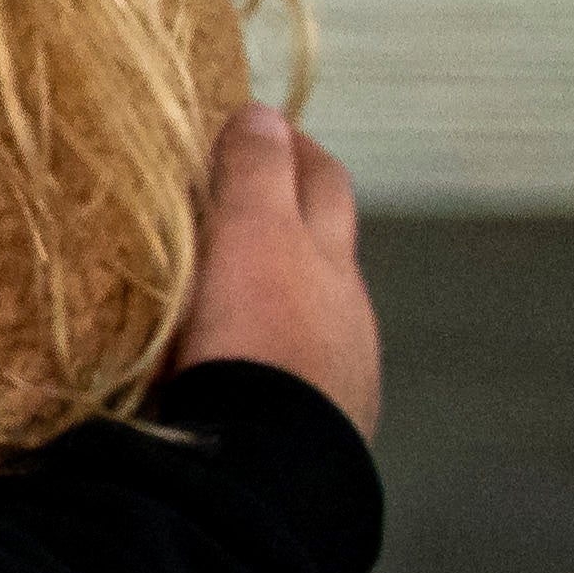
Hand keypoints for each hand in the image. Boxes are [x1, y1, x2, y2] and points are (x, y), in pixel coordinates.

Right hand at [167, 103, 377, 441]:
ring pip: (314, 307)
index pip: (320, 181)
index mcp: (328, 254)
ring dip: (281, 287)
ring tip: (226, 286)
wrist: (271, 459)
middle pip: (328, 243)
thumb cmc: (255, 332)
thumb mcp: (247, 233)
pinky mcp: (318, 422)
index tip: (255, 128)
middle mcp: (347, 306)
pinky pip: (297, 364)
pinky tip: (240, 360)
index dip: (291, 150)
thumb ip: (254, 172)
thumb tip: (264, 113)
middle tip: (241, 193)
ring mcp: (340, 368)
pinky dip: (272, 346)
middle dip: (296, 211)